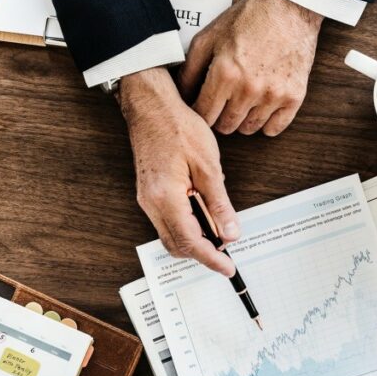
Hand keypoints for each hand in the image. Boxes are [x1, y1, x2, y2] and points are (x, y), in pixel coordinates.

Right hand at [119, 67, 239, 274]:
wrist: (152, 107)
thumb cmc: (178, 128)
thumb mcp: (209, 166)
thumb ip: (219, 204)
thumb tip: (230, 232)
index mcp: (165, 197)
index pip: (190, 242)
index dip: (211, 259)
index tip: (227, 268)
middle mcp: (151, 203)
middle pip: (176, 245)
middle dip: (202, 252)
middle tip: (227, 249)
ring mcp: (147, 199)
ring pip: (171, 234)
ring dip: (195, 238)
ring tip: (219, 228)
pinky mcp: (149, 193)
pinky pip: (167, 220)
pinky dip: (187, 224)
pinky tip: (204, 212)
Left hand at [178, 0, 322, 135]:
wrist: (289, 7)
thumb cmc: (249, 18)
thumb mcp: (209, 37)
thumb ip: (190, 68)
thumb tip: (181, 94)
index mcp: (225, 73)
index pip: (204, 115)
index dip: (199, 113)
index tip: (202, 107)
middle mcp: (249, 88)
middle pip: (225, 126)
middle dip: (219, 118)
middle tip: (222, 103)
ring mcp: (273, 95)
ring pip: (249, 129)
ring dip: (242, 120)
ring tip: (242, 102)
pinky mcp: (294, 96)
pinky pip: (274, 129)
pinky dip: (266, 123)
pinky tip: (261, 107)